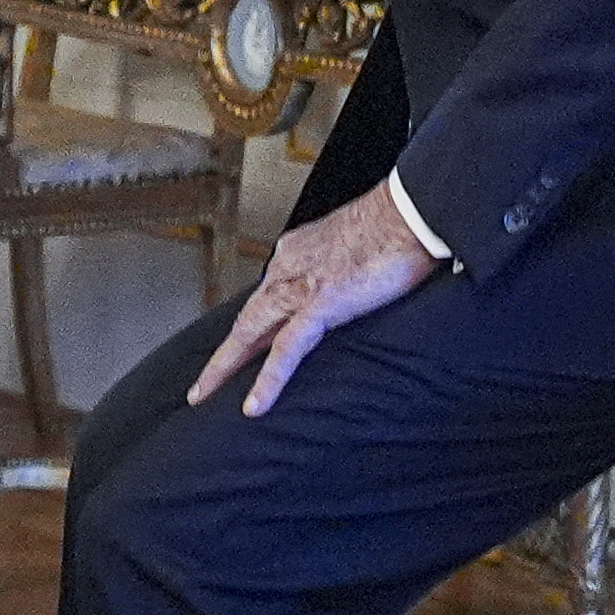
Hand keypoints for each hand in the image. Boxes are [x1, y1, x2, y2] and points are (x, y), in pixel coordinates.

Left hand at [188, 188, 440, 419]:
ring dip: (224, 368)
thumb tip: (349, 290)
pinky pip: (287, 348)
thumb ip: (341, 270)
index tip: (240, 348)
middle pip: (247, 318)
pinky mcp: (320, 303)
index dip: (250, 326)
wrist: (412, 211)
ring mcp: (302, 285)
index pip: (266, 296)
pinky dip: (269, 379)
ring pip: (251, 333)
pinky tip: (256, 404)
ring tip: (203, 395)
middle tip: (202, 384)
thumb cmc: (398, 225)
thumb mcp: (356, 248)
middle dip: (222, 354)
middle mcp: (290, 266)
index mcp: (298, 251)